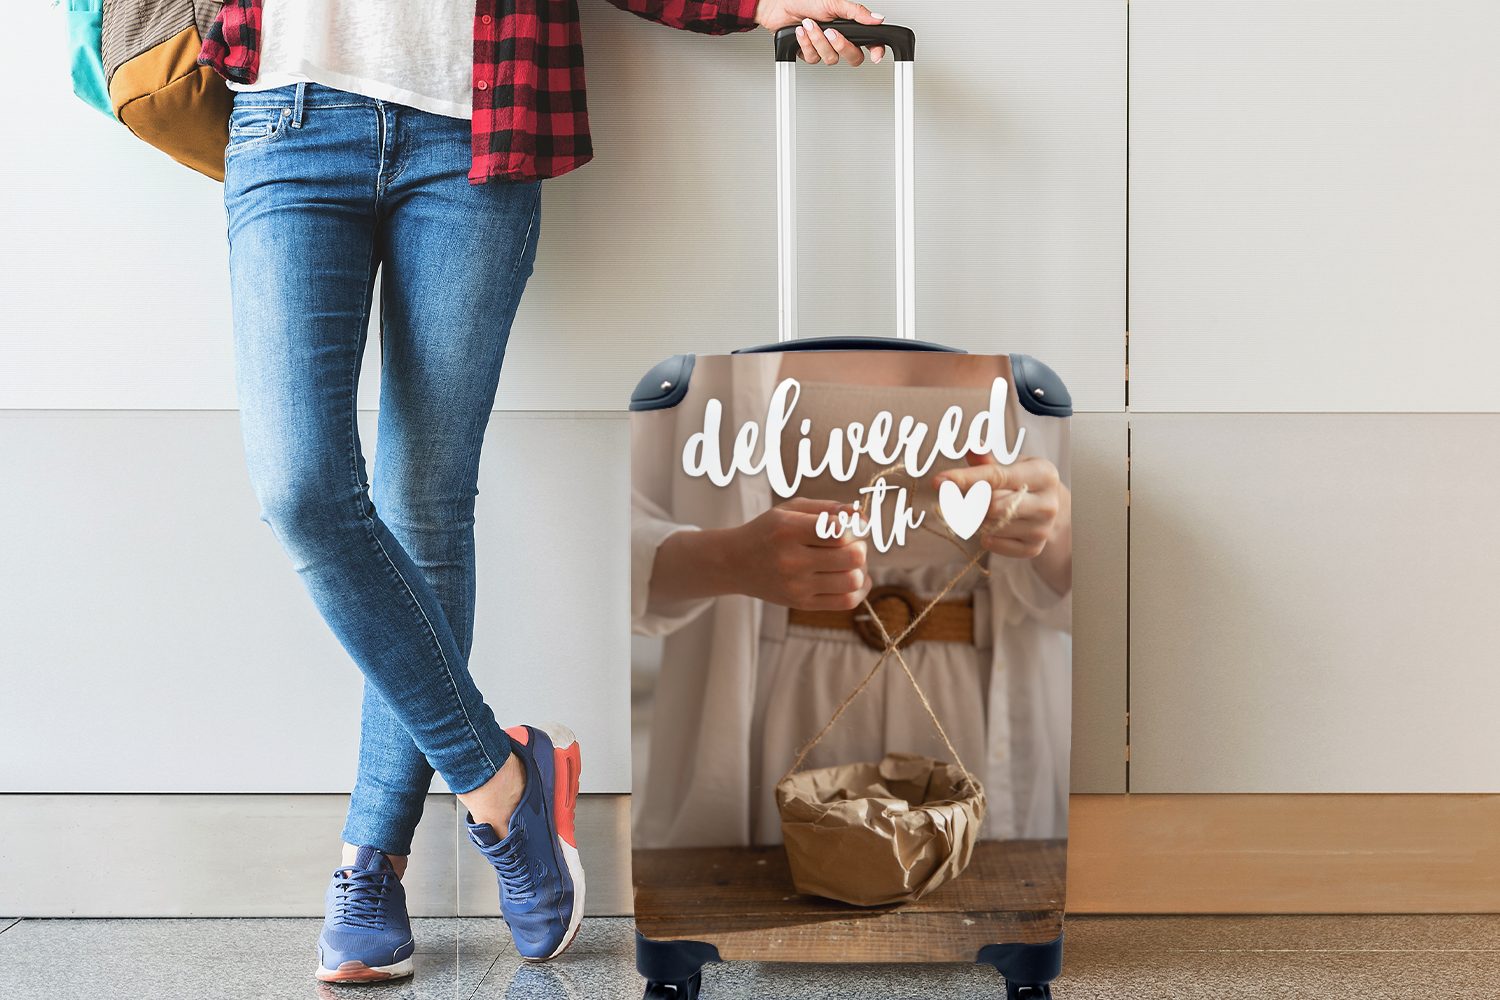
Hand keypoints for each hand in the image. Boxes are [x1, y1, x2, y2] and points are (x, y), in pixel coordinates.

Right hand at [727, 497, 871, 609]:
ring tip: (851, 561)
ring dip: (861, 569)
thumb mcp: (791, 509)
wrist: (735, 563)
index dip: (857, 527)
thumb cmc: (769, 531)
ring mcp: (797, 586)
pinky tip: (855, 577)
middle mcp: (792, 560)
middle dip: (861, 547)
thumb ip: (828, 508)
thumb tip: (862, 517)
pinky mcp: (801, 603)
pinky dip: (860, 589)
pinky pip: (846, 602)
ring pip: (852, 581)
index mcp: (788, 530)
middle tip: (853, 543)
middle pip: (852, 557)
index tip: (855, 526)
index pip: (839, 531)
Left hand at [753, 0, 887, 65]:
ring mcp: (824, 47)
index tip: (876, 55)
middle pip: (853, 57)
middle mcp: (838, 38)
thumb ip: (856, 13)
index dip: (876, 50)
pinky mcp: (809, 53)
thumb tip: (877, 18)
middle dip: (841, 46)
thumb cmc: (804, 1)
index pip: (869, 42)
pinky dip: (806, 44)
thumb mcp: (833, 3)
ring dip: (818, 41)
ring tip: (809, 25)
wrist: (778, 6)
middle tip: (831, 33)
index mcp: (848, 26)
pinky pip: (813, 59)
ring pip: (830, 59)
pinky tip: (801, 32)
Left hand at [933, 452, 1073, 595]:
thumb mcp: (1011, 465)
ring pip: (991, 526)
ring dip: (978, 519)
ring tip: (987, 510)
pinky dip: (986, 537)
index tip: (938, 481)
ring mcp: (1042, 528)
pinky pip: (994, 544)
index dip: (965, 478)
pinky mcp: (1034, 548)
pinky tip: (994, 526)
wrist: (1050, 508)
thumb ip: (987, 461)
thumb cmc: (1023, 481)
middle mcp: (1047, 503)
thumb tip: (971, 446)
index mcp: (1043, 474)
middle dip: (972, 501)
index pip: (997, 477)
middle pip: (992, 505)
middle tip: (964, 497)